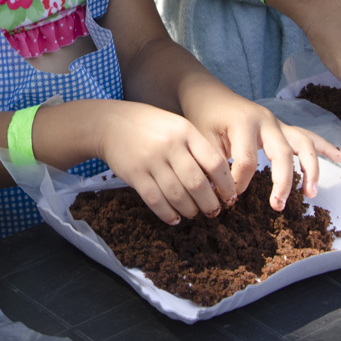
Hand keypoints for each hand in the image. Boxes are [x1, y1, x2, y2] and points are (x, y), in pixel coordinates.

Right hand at [94, 101, 237, 224]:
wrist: (111, 123)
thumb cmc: (150, 126)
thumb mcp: (177, 126)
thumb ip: (196, 147)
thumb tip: (217, 180)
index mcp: (186, 132)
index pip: (215, 162)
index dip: (226, 184)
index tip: (230, 196)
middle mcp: (170, 145)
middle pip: (198, 183)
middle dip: (210, 203)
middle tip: (214, 211)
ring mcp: (151, 160)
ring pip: (178, 195)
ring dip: (190, 210)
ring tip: (194, 214)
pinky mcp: (135, 174)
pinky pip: (155, 200)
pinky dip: (168, 213)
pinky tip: (174, 218)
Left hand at [180, 81, 340, 209]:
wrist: (206, 92)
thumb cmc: (202, 116)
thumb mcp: (201, 140)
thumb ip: (212, 165)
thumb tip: (218, 196)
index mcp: (244, 123)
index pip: (247, 161)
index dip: (239, 183)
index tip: (229, 198)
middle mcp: (266, 120)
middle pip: (283, 154)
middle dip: (283, 182)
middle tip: (277, 206)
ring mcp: (277, 122)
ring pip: (303, 144)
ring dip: (310, 170)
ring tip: (311, 194)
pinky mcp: (282, 127)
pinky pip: (307, 136)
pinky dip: (325, 147)